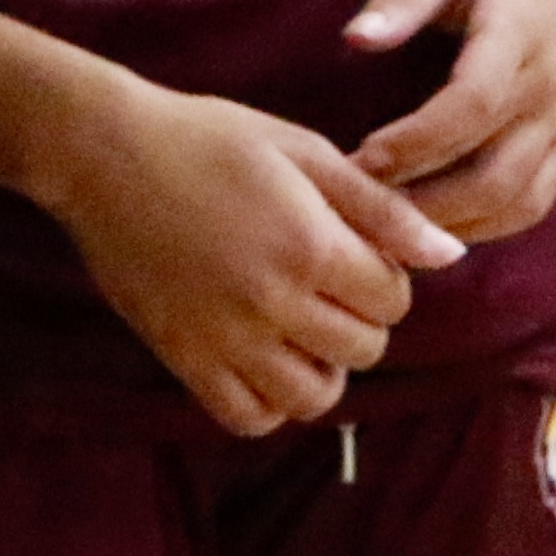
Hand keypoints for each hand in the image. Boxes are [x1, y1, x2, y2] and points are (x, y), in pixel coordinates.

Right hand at [45, 81, 459, 439]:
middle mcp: (273, 303)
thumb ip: (381, 208)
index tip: (353, 252)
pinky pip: (249, 417)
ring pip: (313, 397)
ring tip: (300, 329)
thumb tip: (450, 254)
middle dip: (359, 319)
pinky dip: (269, 402)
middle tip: (325, 284)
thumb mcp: (304, 151)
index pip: (393, 300)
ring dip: (321, 368)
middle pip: (363, 349)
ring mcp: (226, 339)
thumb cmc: (209, 138)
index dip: (385, 276)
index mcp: (310, 246)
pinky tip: (263, 359)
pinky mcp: (184, 359)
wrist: (105, 154)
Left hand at [341, 0, 555, 245]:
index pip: (471, 104)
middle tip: (361, 206)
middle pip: (493, 172)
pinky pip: (535, 202)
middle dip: (423, 201)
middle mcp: (550, 90)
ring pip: (515, 199)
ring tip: (390, 226)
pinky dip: (487, 226)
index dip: (415, 141)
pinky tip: (437, 225)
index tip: (360, 157)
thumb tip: (354, 39)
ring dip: (452, 225)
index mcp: (518, 35)